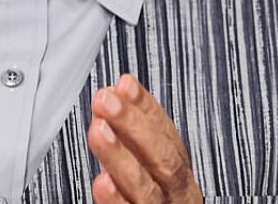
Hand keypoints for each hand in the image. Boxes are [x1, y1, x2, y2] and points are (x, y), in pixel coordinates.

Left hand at [87, 73, 203, 203]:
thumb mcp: (149, 170)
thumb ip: (137, 137)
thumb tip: (120, 88)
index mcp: (179, 179)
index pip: (168, 138)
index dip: (147, 109)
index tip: (123, 84)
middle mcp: (178, 199)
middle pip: (164, 161)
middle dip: (135, 127)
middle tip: (106, 101)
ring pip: (147, 191)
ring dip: (121, 158)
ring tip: (99, 131)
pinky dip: (118, 202)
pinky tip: (102, 183)